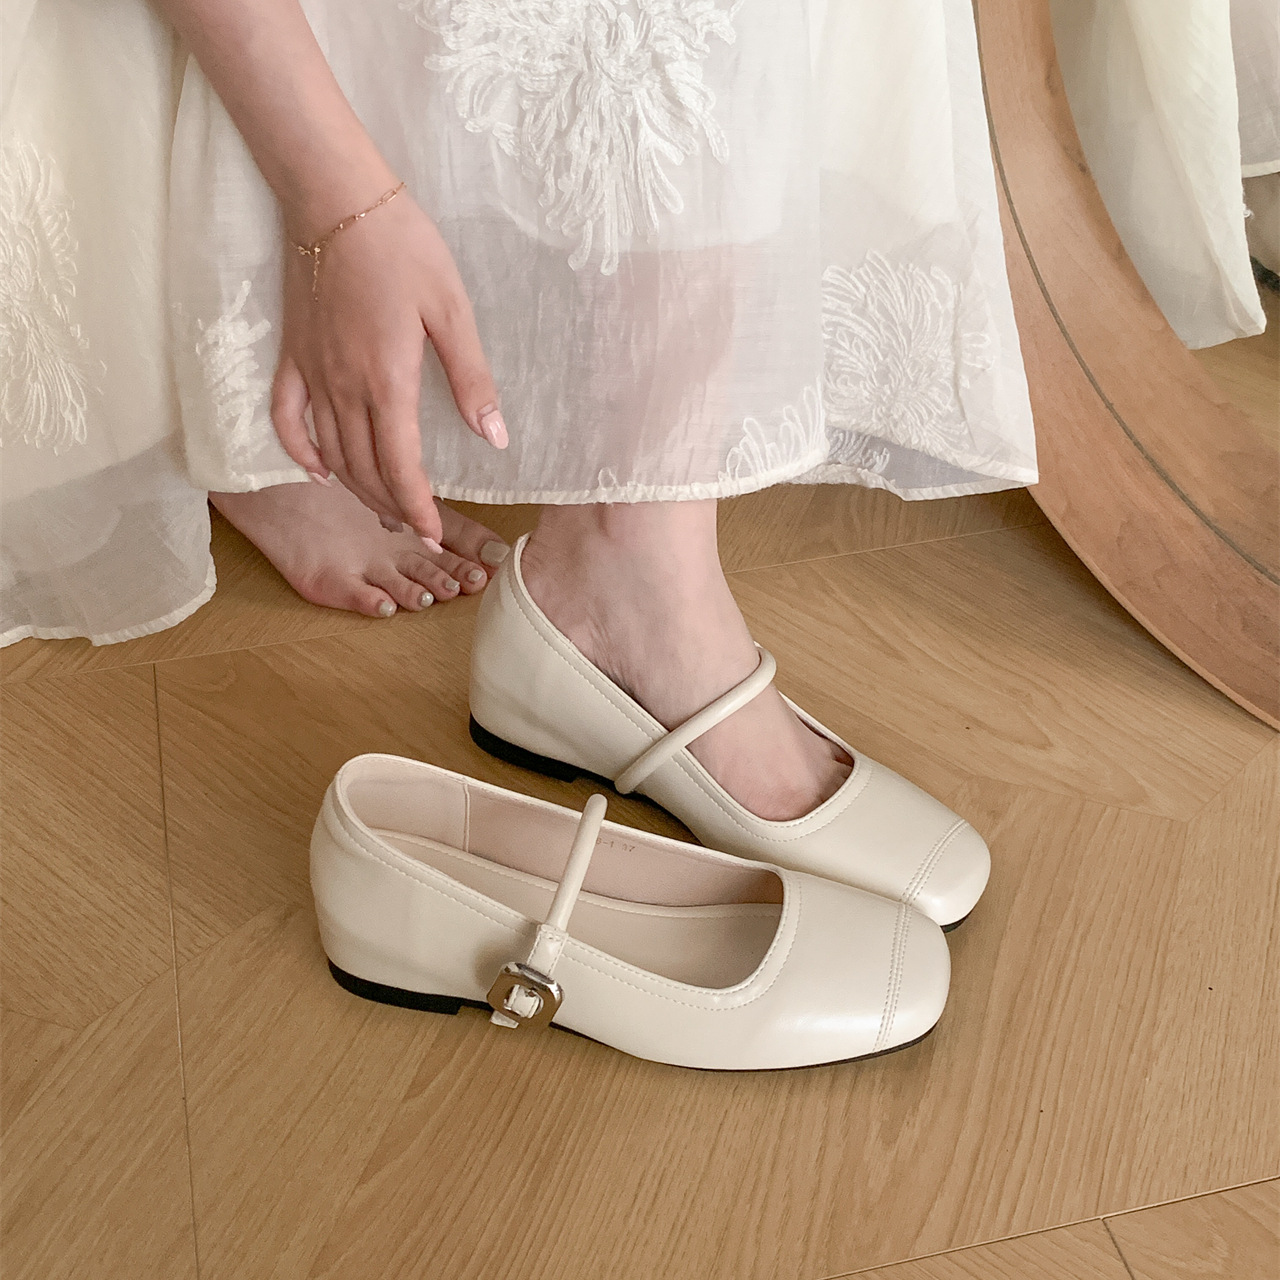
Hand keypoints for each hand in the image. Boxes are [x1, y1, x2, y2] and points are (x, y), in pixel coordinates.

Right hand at [270, 188, 506, 544]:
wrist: (335, 197)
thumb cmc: (402, 246)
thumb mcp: (452, 310)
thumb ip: (471, 379)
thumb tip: (494, 438)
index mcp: (387, 381)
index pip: (400, 468)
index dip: (418, 508)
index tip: (434, 532)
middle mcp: (344, 387)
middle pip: (364, 470)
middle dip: (392, 506)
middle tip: (418, 526)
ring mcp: (313, 373)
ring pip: (330, 453)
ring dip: (356, 487)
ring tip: (384, 507)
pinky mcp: (292, 355)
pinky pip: (286, 418)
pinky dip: (300, 451)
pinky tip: (318, 470)